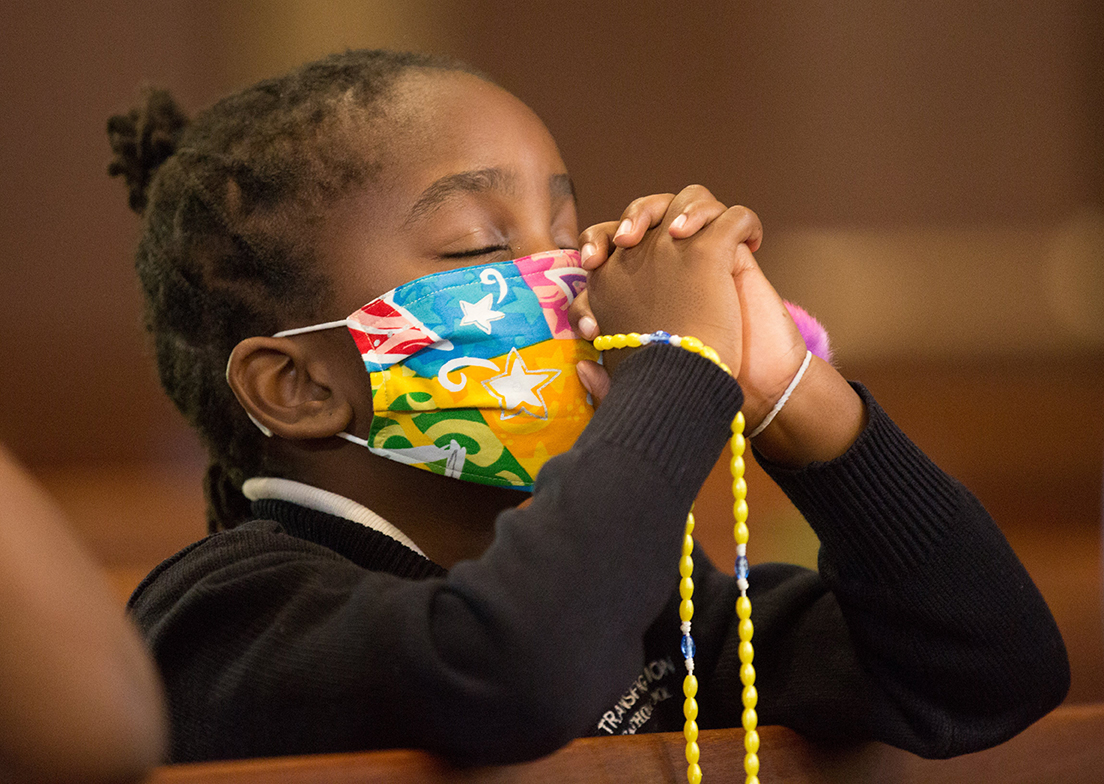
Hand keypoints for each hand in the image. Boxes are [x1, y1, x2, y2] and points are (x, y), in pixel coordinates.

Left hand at [571, 186, 866, 465]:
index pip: (603, 244)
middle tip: (626, 242)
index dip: (593, 247)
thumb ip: (607, 381)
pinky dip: (725, 218)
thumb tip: (582, 369)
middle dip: (630, 219)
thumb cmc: (693, 384)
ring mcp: (700, 252)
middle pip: (640, 214)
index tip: (591, 266)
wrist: (751, 388)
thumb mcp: (642, 384)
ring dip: (675, 209)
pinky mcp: (736, 253)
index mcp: (632, 282)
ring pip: (682, 202)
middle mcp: (663, 261)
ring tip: (677, 234)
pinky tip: (716, 238)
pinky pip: (731, 217)